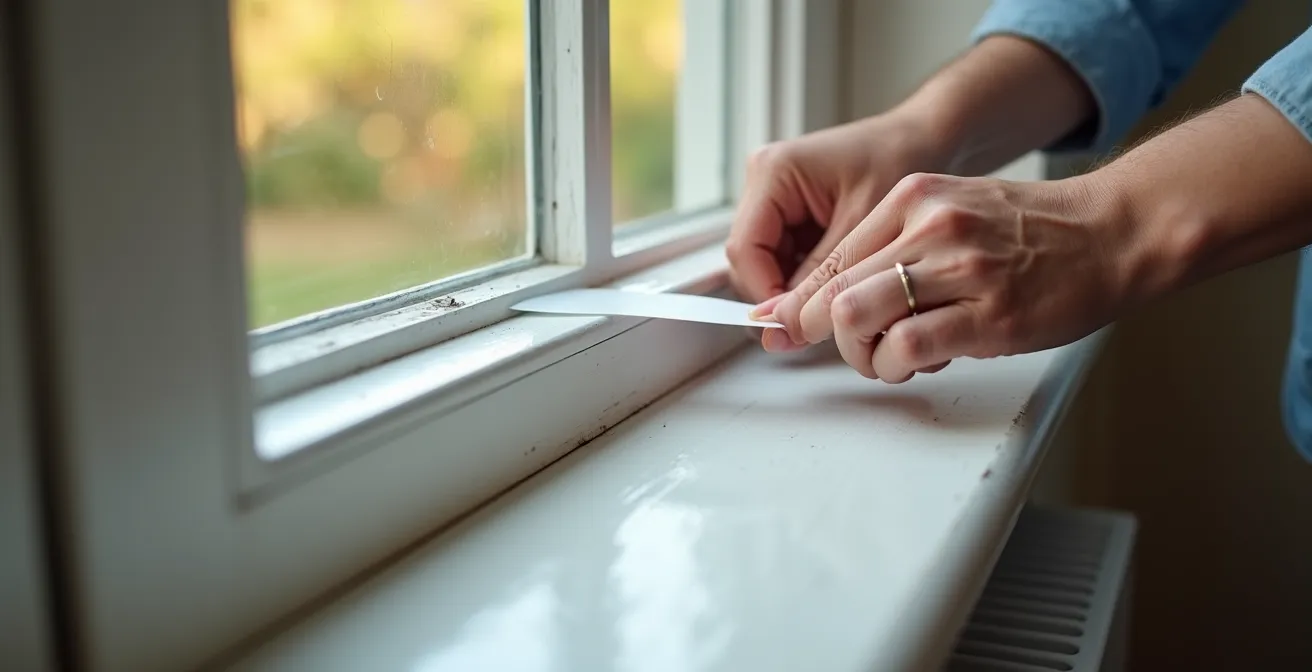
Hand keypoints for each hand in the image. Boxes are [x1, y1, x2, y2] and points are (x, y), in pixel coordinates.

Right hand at [727, 114, 947, 308]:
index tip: (799, 324)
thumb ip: (819, 279)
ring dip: (799, 286)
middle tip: (826, 316)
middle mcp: (764, 182)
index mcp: (772, 172)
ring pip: (768, 265)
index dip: (766, 294)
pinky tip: (842, 278)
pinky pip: (787, 258)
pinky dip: (811, 276)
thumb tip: (783, 328)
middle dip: (783, 292)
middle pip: (751, 260)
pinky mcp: (791, 211)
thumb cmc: (900, 161)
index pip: (744, 251)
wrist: (925, 137)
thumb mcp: (860, 227)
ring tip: (843, 292)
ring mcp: (775, 198)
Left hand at [764, 172, 1128, 381]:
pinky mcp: (988, 315)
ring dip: (857, 353)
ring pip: (857, 316)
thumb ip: (897, 245)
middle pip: (833, 290)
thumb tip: (835, 294)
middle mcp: (930, 226)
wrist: (1114, 232)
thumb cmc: (1036, 232)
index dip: (800, 303)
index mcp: (913, 199)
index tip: (787, 327)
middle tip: (844, 349)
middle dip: (820, 333)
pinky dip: (894, 365)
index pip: (831, 258)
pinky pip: (906, 346)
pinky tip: (914, 365)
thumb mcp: (954, 212)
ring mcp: (960, 269)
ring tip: (883, 360)